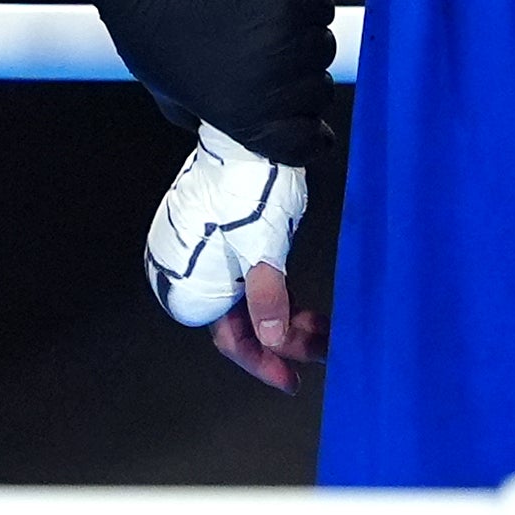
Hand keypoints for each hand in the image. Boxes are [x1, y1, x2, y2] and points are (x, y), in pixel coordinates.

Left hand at [74, 0, 338, 161]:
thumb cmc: (144, 22)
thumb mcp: (169, 92)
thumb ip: (208, 118)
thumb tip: (224, 130)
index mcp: (245, 117)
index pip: (309, 144)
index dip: (307, 134)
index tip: (302, 122)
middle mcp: (275, 83)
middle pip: (320, 93)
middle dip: (301, 81)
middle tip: (268, 59)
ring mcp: (288, 36)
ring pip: (322, 46)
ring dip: (302, 39)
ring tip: (260, 23)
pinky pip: (319, 6)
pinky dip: (305, 2)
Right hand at [145, 124, 318, 387]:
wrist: (248, 134)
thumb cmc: (249, 186)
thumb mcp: (262, 244)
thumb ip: (267, 295)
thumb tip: (272, 339)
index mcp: (192, 277)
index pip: (229, 336)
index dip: (263, 361)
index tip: (293, 380)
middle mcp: (197, 273)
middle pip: (241, 324)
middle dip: (282, 339)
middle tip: (322, 346)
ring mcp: (214, 258)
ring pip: (250, 306)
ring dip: (286, 320)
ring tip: (321, 325)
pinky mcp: (230, 245)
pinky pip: (254, 285)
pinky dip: (280, 298)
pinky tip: (303, 303)